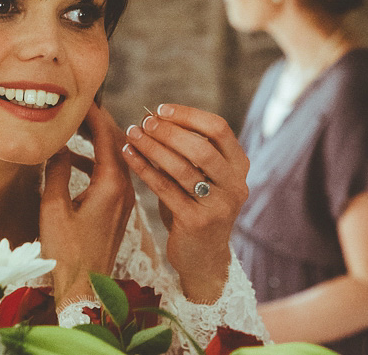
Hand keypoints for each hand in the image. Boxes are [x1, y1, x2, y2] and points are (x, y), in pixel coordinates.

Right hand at [39, 103, 134, 305]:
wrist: (86, 290)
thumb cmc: (66, 252)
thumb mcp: (54, 208)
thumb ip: (56, 171)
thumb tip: (57, 144)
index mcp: (111, 184)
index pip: (107, 135)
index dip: (92, 113)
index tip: (78, 96)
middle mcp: (124, 189)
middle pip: (117, 142)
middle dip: (98, 120)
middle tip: (77, 102)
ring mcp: (124, 200)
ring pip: (115, 158)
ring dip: (97, 139)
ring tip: (73, 124)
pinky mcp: (118, 210)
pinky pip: (111, 174)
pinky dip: (95, 160)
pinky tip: (73, 158)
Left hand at [122, 104, 248, 302]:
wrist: (203, 258)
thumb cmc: (196, 207)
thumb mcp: (202, 177)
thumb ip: (187, 150)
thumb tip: (152, 117)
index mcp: (239, 166)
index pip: (219, 128)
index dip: (189, 115)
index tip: (160, 109)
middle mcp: (235, 185)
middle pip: (201, 147)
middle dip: (169, 131)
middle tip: (143, 123)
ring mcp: (218, 205)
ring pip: (182, 168)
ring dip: (152, 147)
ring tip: (131, 134)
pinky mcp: (196, 222)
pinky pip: (165, 188)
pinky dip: (144, 168)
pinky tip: (128, 155)